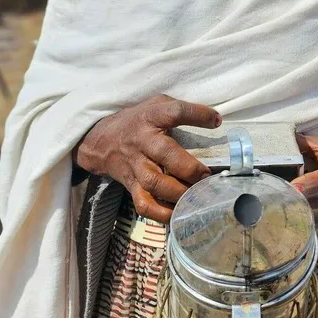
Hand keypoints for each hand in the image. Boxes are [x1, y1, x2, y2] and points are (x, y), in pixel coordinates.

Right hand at [74, 95, 220, 223]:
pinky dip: (161, 213)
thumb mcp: (156, 104)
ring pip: (155, 182)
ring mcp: (135, 165)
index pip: (174, 112)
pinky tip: (178, 212)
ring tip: (197, 195)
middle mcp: (142, 141)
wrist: (102, 140)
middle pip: (165, 154)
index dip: (196, 115)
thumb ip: (181, 109)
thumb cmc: (138, 121)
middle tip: (207, 175)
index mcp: (151, 117)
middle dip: (189, 168)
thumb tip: (215, 121)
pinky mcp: (131, 185)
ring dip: (178, 192)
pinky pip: (144, 204)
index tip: (215, 121)